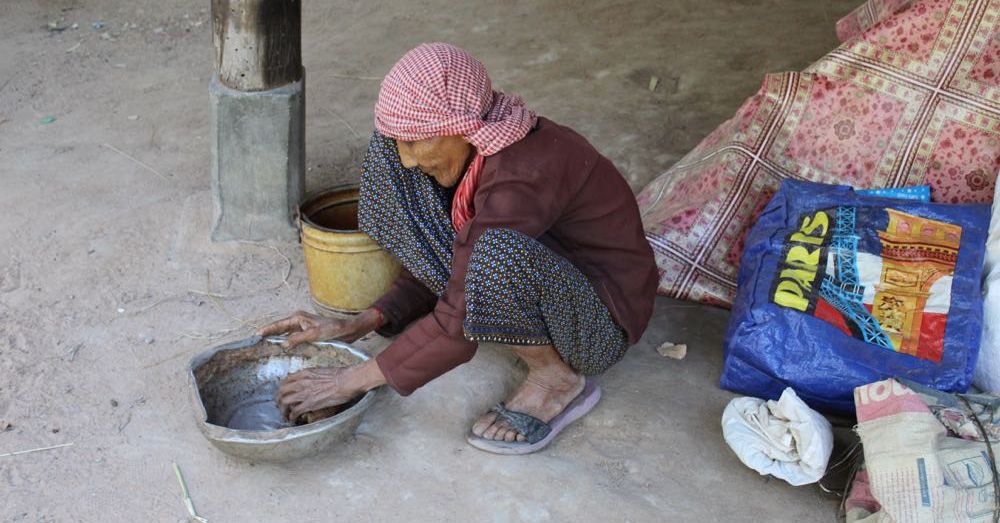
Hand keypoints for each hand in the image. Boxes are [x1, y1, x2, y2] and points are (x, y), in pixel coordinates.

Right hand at [257, 309, 380, 347]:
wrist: (347, 330)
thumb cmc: (332, 329)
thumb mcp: (314, 334)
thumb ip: (298, 338)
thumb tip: (283, 344)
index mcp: (298, 318)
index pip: (278, 324)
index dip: (267, 329)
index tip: (256, 334)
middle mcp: (298, 321)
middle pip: (280, 328)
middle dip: (269, 334)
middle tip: (256, 342)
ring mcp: (302, 327)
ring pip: (285, 334)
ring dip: (277, 339)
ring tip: (265, 347)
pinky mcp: (307, 334)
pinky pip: (293, 338)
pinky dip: (286, 343)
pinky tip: (282, 349)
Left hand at [276, 361, 385, 420]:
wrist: (347, 381)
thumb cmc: (339, 376)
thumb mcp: (321, 371)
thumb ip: (311, 376)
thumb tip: (310, 381)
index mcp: (304, 373)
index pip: (286, 380)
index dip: (282, 389)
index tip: (283, 394)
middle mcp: (301, 382)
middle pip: (281, 391)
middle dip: (279, 400)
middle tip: (280, 406)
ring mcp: (304, 393)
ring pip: (284, 402)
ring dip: (283, 410)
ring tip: (285, 415)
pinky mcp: (310, 404)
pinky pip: (295, 411)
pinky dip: (292, 416)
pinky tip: (293, 419)